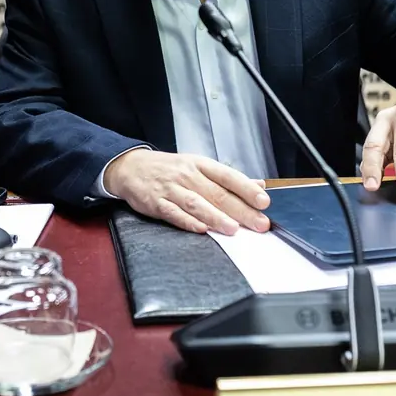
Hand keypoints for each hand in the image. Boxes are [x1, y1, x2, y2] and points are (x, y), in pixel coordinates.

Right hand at [103, 150, 269, 235]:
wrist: (131, 167)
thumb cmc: (169, 169)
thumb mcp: (199, 167)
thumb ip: (228, 179)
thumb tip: (258, 185)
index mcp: (201, 165)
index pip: (228, 176)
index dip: (247, 188)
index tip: (263, 201)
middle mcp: (188, 175)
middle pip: (217, 193)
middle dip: (240, 210)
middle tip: (259, 223)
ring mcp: (171, 189)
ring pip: (197, 203)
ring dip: (216, 217)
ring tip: (233, 229)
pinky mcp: (156, 203)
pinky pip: (173, 213)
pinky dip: (187, 221)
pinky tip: (201, 229)